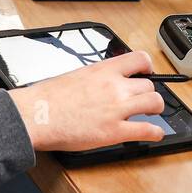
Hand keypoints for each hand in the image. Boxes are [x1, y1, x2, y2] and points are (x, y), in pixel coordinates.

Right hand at [9, 52, 165, 151]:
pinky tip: (155, 133)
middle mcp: (114, 87)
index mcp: (103, 70)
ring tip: (151, 113)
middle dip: (148, 93)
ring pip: (154, 103)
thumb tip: (102, 83)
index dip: (147, 67)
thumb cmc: (47, 97)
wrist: (36, 115)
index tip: (147, 71)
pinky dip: (155, 132)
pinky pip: (147, 130)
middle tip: (144, 99)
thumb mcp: (75, 75)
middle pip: (149, 85)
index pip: (139, 59)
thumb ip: (95, 77)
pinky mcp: (114, 132)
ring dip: (155, 109)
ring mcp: (117, 109)